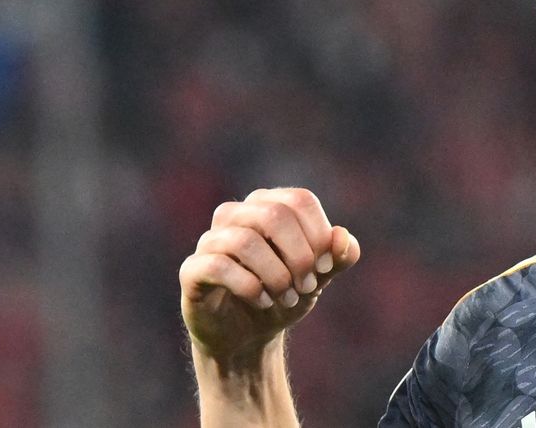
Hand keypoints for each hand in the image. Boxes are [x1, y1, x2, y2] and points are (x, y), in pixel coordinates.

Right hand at [179, 187, 360, 361]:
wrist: (249, 336)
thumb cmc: (286, 295)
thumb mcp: (319, 278)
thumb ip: (338, 257)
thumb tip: (342, 236)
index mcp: (268, 205)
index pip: (299, 201)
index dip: (318, 235)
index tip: (325, 268)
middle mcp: (235, 214)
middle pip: (274, 216)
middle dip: (299, 256)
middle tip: (307, 286)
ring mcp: (210, 240)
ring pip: (245, 241)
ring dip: (276, 275)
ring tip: (287, 297)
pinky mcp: (193, 269)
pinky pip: (219, 266)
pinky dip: (250, 287)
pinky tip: (263, 302)